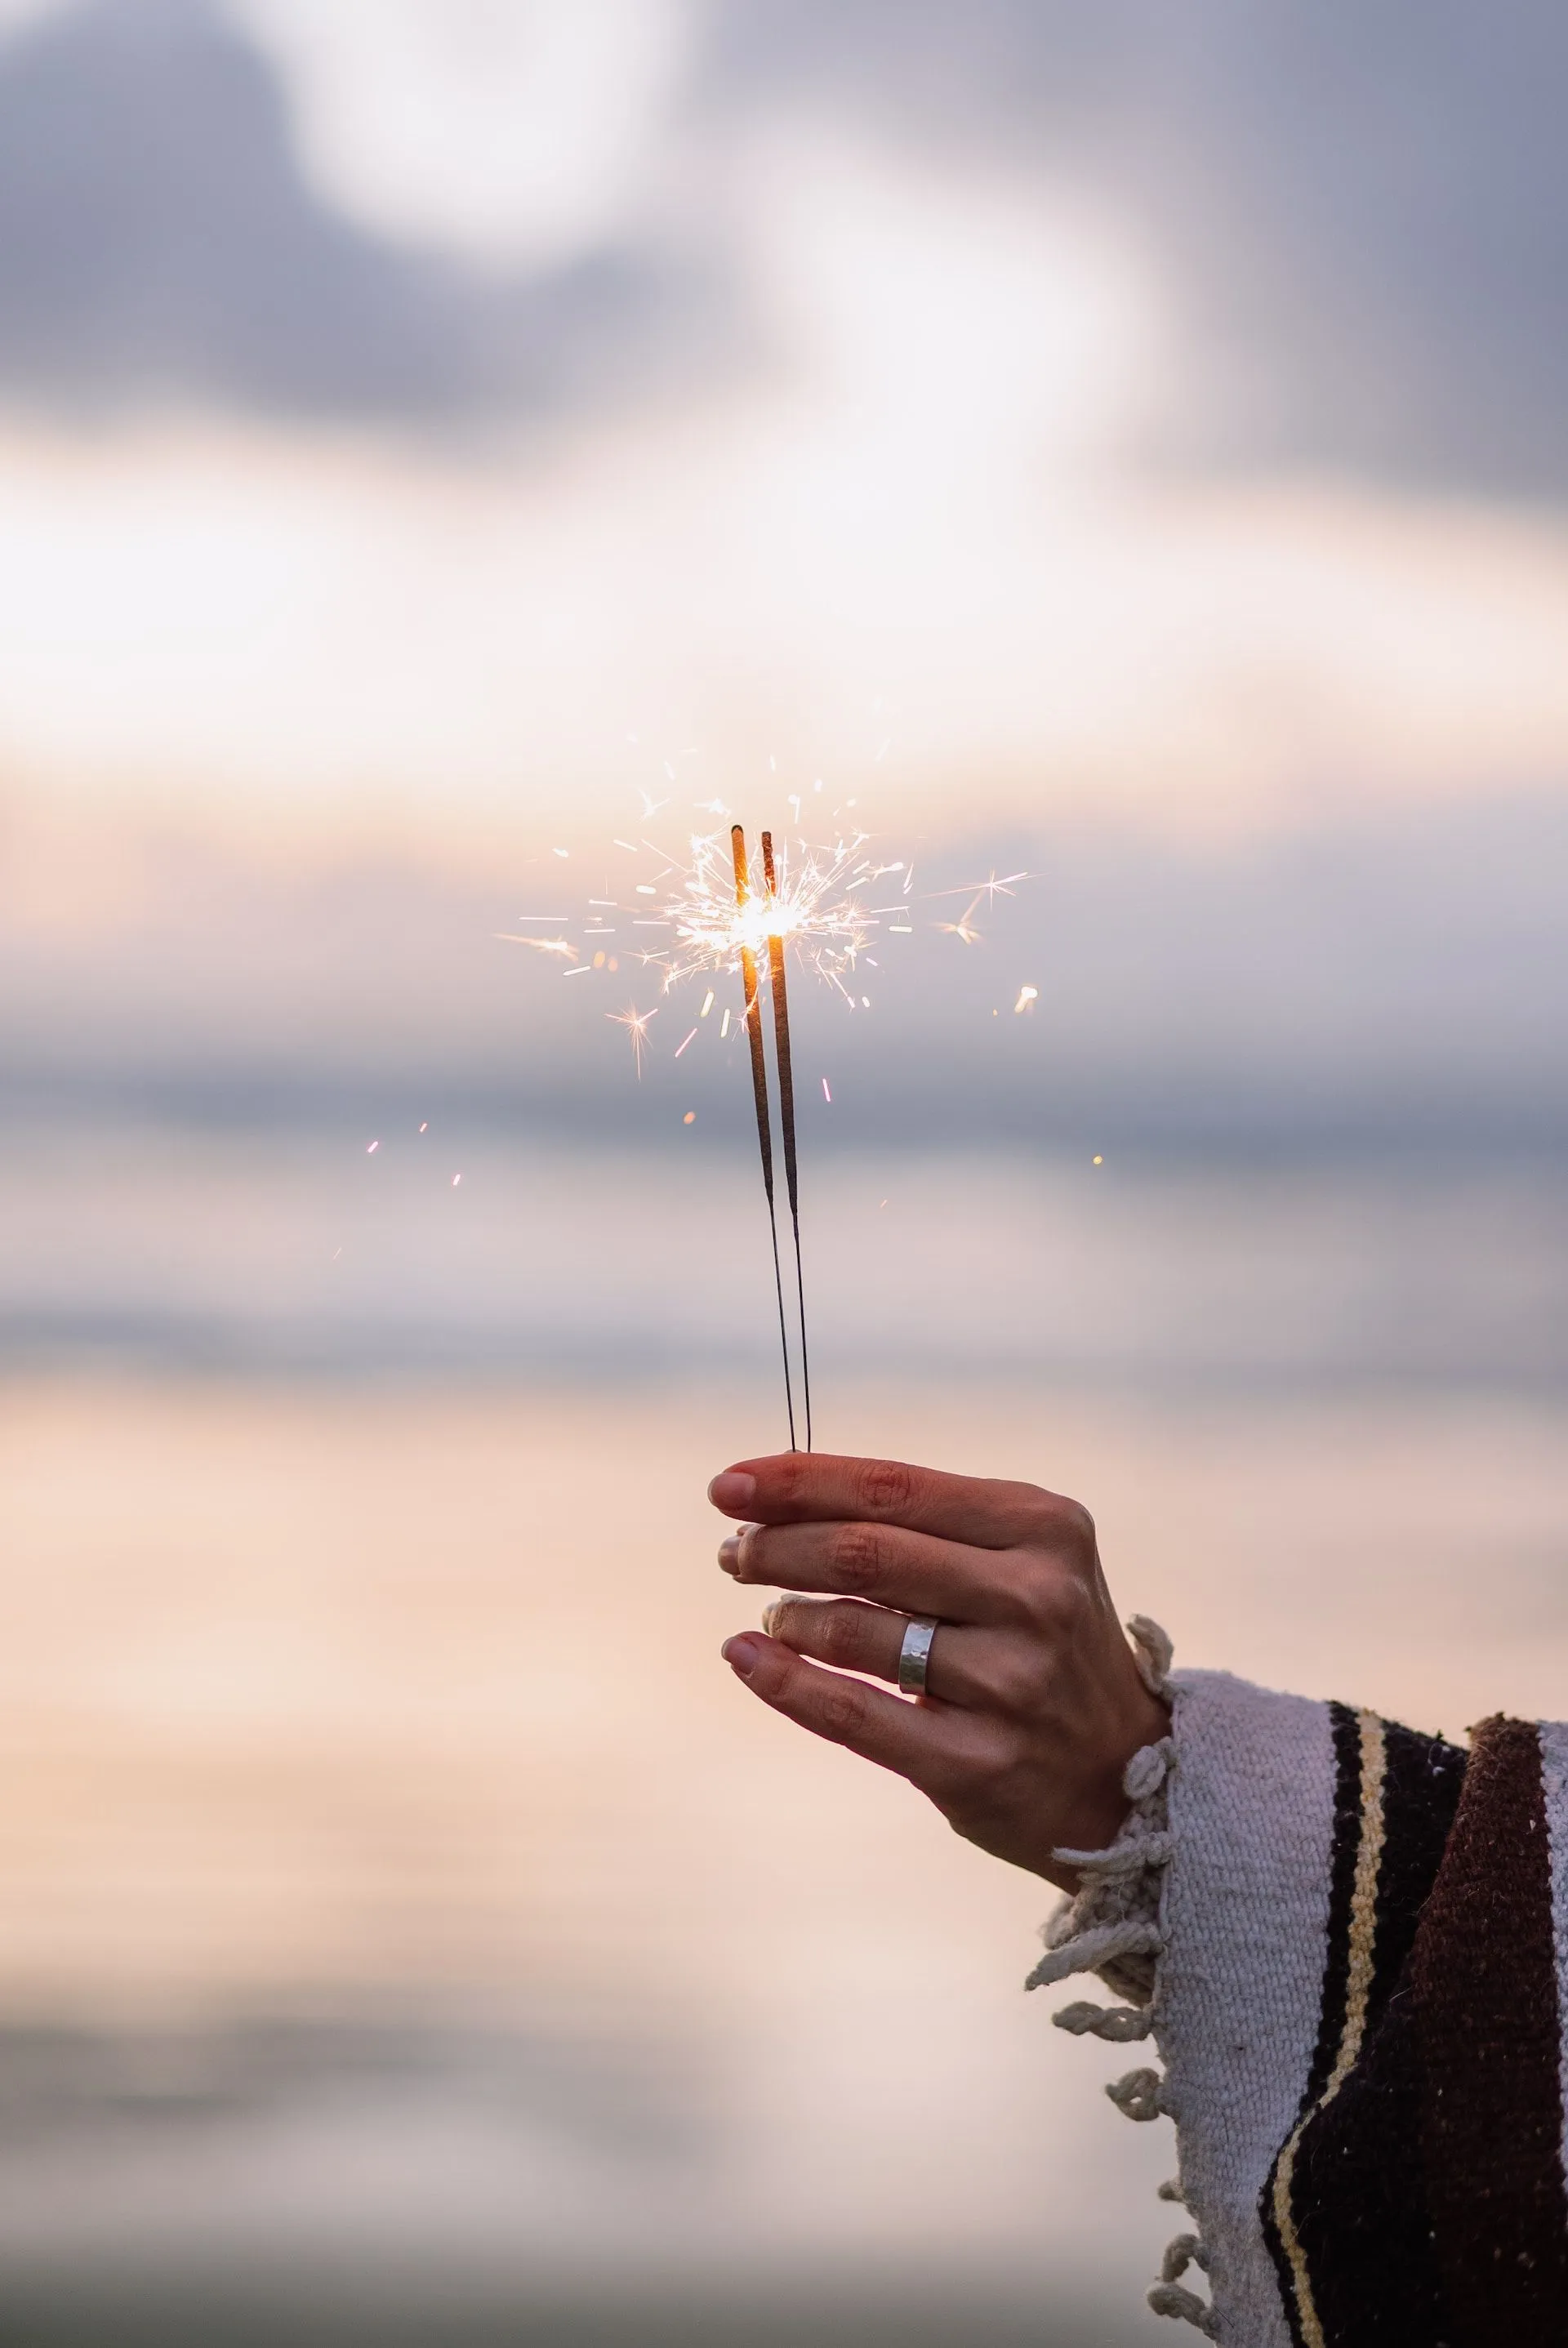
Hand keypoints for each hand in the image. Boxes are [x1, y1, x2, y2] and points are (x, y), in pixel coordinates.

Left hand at [709, 1451, 1167, 1890]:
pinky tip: (747, 1657)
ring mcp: (1009, 1683)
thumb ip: (919, 1524)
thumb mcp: (1018, 1558)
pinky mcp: (978, 1763)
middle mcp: (1033, 1596)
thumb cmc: (1044, 1642)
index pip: (891, 1487)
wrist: (1126, 1772)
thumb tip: (780, 1504)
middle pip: (863, 1553)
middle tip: (735, 1552)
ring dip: (785, 1615)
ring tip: (769, 1613)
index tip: (729, 1486)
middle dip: (776, 1546)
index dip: (798, 1483)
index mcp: (1042, 1525)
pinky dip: (783, 1682)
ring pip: (852, 1632)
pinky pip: (852, 1714)